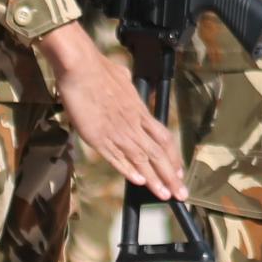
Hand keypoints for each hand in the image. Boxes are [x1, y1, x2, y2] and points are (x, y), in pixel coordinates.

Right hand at [40, 23, 180, 192]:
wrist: (81, 67)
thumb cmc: (100, 69)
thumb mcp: (123, 78)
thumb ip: (127, 89)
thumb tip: (126, 82)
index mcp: (139, 111)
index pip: (164, 138)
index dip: (173, 157)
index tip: (179, 171)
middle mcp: (132, 124)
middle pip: (157, 153)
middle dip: (170, 175)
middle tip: (180, 192)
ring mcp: (116, 131)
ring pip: (140, 159)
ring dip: (154, 179)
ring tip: (164, 194)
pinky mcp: (98, 137)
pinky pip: (116, 157)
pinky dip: (128, 170)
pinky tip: (139, 182)